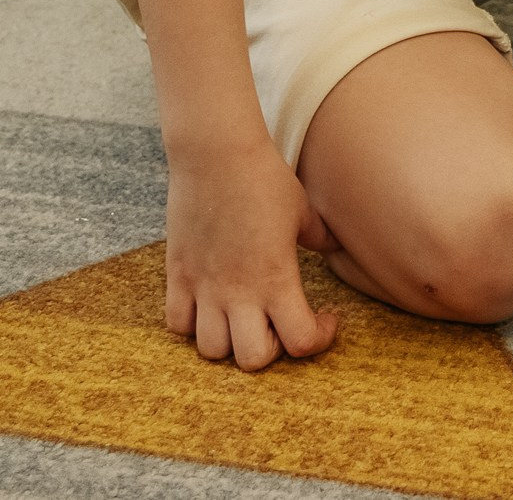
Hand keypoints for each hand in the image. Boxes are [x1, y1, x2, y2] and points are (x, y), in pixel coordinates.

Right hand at [164, 136, 340, 369]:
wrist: (215, 152)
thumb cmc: (264, 176)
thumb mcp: (303, 210)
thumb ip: (320, 237)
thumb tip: (335, 247)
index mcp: (276, 278)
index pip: (301, 342)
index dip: (319, 339)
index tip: (325, 316)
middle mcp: (238, 291)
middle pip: (251, 360)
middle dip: (271, 350)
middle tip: (280, 322)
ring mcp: (204, 286)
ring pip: (211, 349)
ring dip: (230, 341)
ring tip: (243, 316)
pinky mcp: (178, 273)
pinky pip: (177, 322)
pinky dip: (193, 324)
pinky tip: (211, 302)